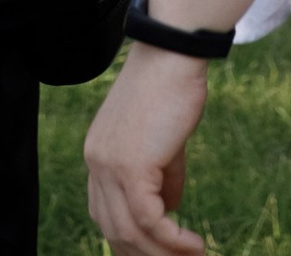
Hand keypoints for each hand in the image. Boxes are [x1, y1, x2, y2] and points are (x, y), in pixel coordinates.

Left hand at [85, 44, 211, 251]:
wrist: (172, 55)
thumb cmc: (172, 91)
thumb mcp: (162, 142)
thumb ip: (160, 176)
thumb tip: (169, 211)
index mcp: (97, 154)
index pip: (103, 212)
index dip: (128, 239)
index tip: (156, 252)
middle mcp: (95, 162)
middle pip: (113, 229)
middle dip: (145, 254)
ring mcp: (108, 165)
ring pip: (130, 232)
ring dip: (163, 253)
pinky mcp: (129, 167)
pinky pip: (149, 222)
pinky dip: (173, 240)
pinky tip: (196, 245)